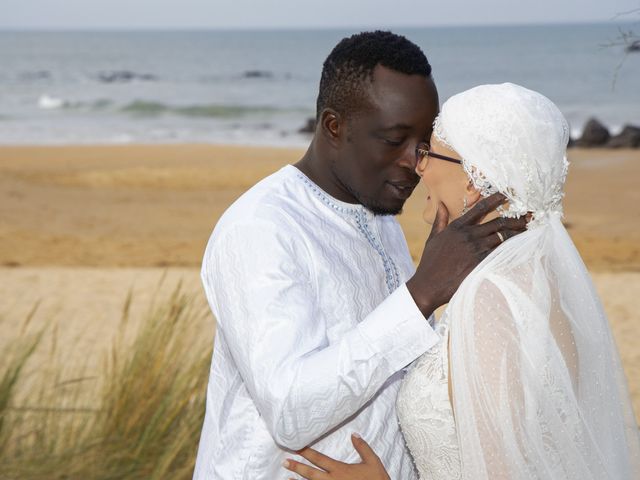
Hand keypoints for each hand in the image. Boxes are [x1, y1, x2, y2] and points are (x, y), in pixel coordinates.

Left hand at [283, 433, 389, 479]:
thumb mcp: (373, 462)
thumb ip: (363, 447)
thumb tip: (354, 434)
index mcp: (340, 470)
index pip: (320, 459)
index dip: (307, 452)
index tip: (297, 447)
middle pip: (311, 474)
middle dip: (297, 467)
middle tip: (285, 462)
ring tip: (287, 478)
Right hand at [406, 192, 528, 315]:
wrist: (429, 285)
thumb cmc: (430, 263)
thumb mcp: (432, 238)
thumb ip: (440, 220)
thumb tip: (442, 204)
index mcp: (457, 227)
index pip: (479, 209)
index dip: (495, 200)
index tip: (506, 195)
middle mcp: (468, 235)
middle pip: (498, 223)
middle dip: (515, 219)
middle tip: (528, 216)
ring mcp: (475, 249)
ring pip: (503, 237)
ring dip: (517, 233)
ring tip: (528, 230)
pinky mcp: (481, 263)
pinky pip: (501, 253)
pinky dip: (511, 249)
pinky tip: (521, 247)